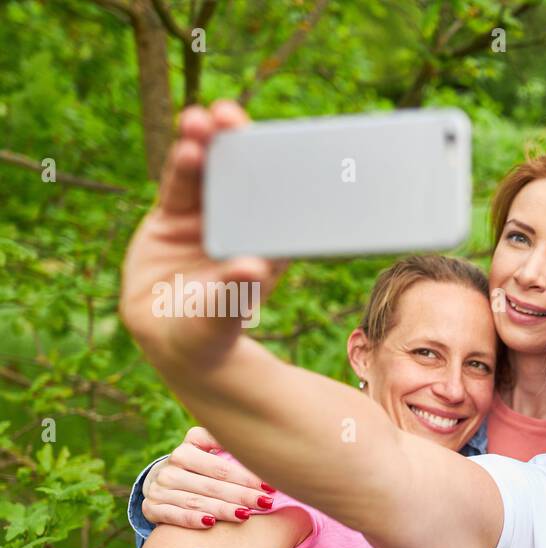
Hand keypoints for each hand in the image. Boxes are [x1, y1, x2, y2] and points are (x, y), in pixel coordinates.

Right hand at [118, 101, 285, 362]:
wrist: (177, 343)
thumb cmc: (213, 331)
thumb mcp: (224, 314)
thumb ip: (236, 291)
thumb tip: (251, 266)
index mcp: (268, 241)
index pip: (277, 196)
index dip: (277, 166)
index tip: (279, 141)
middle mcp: (241, 222)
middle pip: (242, 173)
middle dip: (238, 142)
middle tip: (232, 115)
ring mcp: (208, 216)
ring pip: (208, 172)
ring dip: (205, 143)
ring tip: (200, 120)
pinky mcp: (175, 216)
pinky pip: (180, 184)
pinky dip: (182, 164)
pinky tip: (185, 145)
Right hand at [141, 426, 276, 529]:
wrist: (162, 484)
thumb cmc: (198, 467)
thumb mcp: (208, 449)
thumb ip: (228, 445)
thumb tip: (260, 442)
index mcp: (186, 450)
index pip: (220, 466)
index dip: (246, 475)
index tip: (270, 485)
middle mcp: (170, 468)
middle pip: (212, 484)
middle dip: (242, 495)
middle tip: (266, 503)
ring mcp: (159, 489)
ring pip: (196, 501)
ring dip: (222, 509)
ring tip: (246, 515)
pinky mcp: (151, 509)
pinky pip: (173, 515)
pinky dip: (192, 519)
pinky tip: (211, 523)